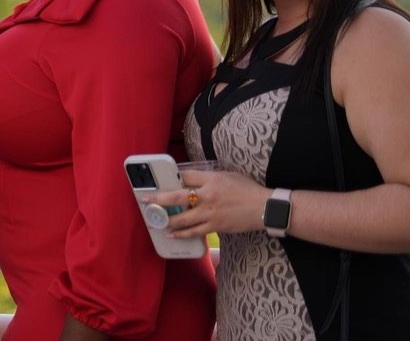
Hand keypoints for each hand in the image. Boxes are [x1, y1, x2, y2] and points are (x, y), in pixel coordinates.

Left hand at [143, 169, 272, 237]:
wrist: (264, 207)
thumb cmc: (246, 189)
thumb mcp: (226, 175)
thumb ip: (206, 177)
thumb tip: (187, 178)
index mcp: (211, 179)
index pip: (184, 177)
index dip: (170, 178)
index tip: (159, 181)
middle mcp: (208, 195)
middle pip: (176, 197)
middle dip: (158, 199)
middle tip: (145, 200)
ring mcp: (210, 213)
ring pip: (182, 218)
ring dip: (166, 220)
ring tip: (154, 220)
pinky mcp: (215, 226)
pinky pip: (194, 231)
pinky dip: (181, 234)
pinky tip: (171, 234)